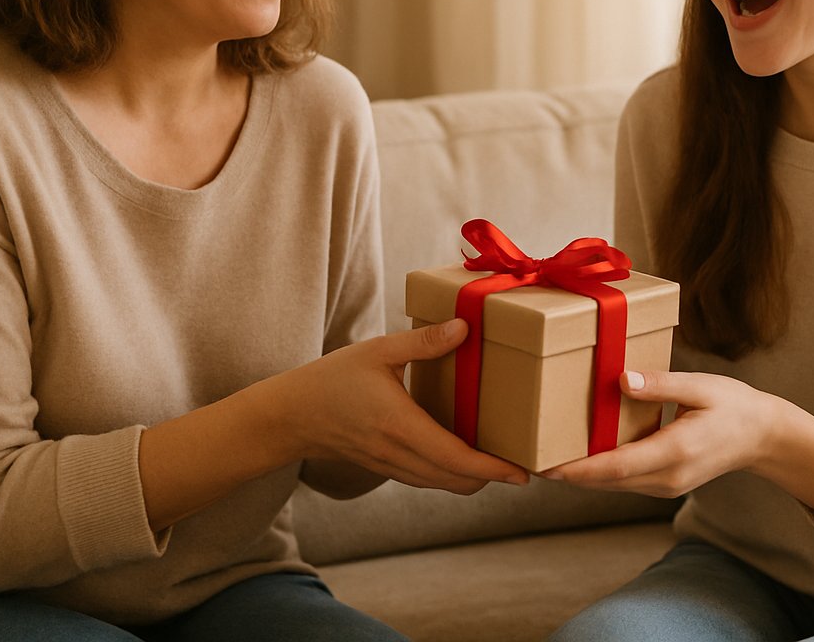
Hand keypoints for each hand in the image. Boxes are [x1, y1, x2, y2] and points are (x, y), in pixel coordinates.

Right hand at [272, 318, 529, 494]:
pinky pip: (426, 480)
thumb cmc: (332, 379)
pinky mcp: (385, 468)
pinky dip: (450, 475)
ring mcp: (390, 465)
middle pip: (455, 480)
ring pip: (442, 484)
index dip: (492, 468)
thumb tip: (464, 328)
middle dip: (492, 477)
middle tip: (522, 465)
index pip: (455, 457)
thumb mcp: (377, 351)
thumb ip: (422, 342)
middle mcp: (397, 453)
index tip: (520, 471)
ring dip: (472, 479)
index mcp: (399, 425)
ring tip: (500, 463)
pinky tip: (464, 458)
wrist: (291, 415)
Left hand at [541, 369, 775, 497]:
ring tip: (542, 458)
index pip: (617, 467)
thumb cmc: (733, 404)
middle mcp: (668, 476)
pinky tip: (578, 457)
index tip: (546, 466)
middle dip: (567, 474)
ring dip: (580, 476)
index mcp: (676, 450)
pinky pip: (625, 481)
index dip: (579, 469)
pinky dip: (599, 472)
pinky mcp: (665, 483)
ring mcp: (667, 484)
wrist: (763, 436)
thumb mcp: (700, 386)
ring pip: (614, 484)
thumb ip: (660, 384)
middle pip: (607, 482)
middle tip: (527, 460)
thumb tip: (620, 380)